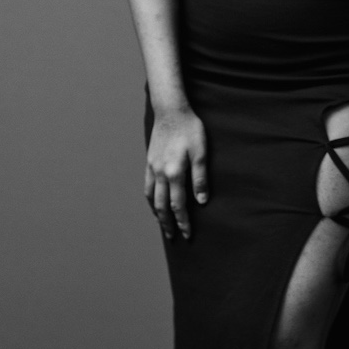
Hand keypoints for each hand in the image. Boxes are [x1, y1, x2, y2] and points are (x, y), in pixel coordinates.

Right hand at [144, 106, 207, 240]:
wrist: (171, 111)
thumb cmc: (190, 129)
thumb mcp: (201, 152)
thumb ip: (200, 177)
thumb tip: (201, 201)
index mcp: (175, 173)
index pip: (178, 205)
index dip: (183, 221)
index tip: (187, 234)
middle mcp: (161, 174)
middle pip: (162, 206)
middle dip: (168, 223)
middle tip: (173, 237)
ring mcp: (153, 168)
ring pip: (152, 198)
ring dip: (157, 214)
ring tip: (163, 224)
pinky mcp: (149, 161)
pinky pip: (147, 187)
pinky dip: (150, 200)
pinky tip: (154, 202)